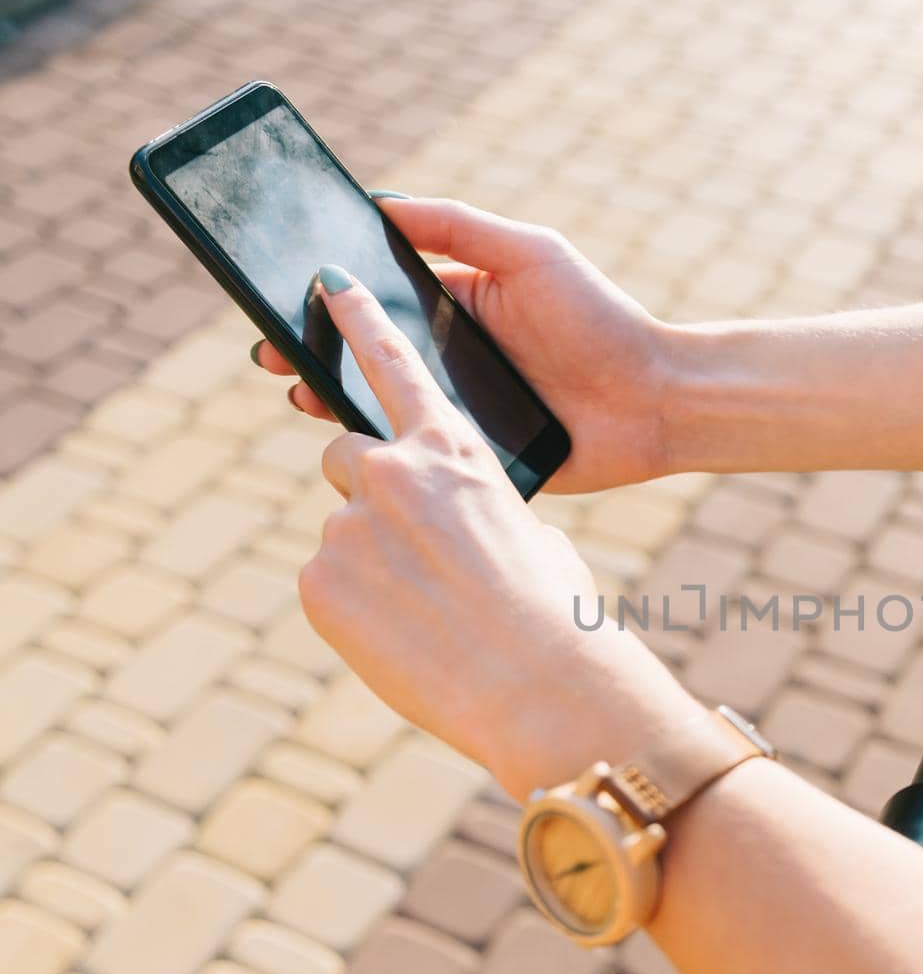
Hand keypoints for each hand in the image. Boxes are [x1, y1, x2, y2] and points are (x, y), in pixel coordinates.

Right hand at [253, 197, 679, 493]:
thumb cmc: (601, 319)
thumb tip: (381, 202)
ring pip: (383, 408)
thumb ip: (459, 227)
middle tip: (266, 350)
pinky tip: (354, 443)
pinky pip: (422, 457)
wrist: (657, 400)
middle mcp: (452, 362)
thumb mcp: (530, 254)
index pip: (378, 301)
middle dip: (312, 350)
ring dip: (334, 401)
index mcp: (458, 309)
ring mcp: (462, 414)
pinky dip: (386, 452)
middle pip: (367, 356)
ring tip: (297, 389)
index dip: (329, 298)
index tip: (277, 289)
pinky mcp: (477, 461)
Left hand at [297, 265, 700, 798]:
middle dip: (370, 493)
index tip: (325, 286)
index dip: (357, 320)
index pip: (392, 365)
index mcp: (454, 449)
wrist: (537, 687)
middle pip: (346, 456)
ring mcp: (348, 524)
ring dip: (371, 560)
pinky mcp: (318, 580)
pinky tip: (401, 635)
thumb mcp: (529, 534)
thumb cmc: (553, 612)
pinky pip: (327, 584)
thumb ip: (477, 505)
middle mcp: (392, 471)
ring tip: (424, 610)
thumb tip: (455, 520)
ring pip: (343, 530)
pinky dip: (355, 608)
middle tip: (412, 549)